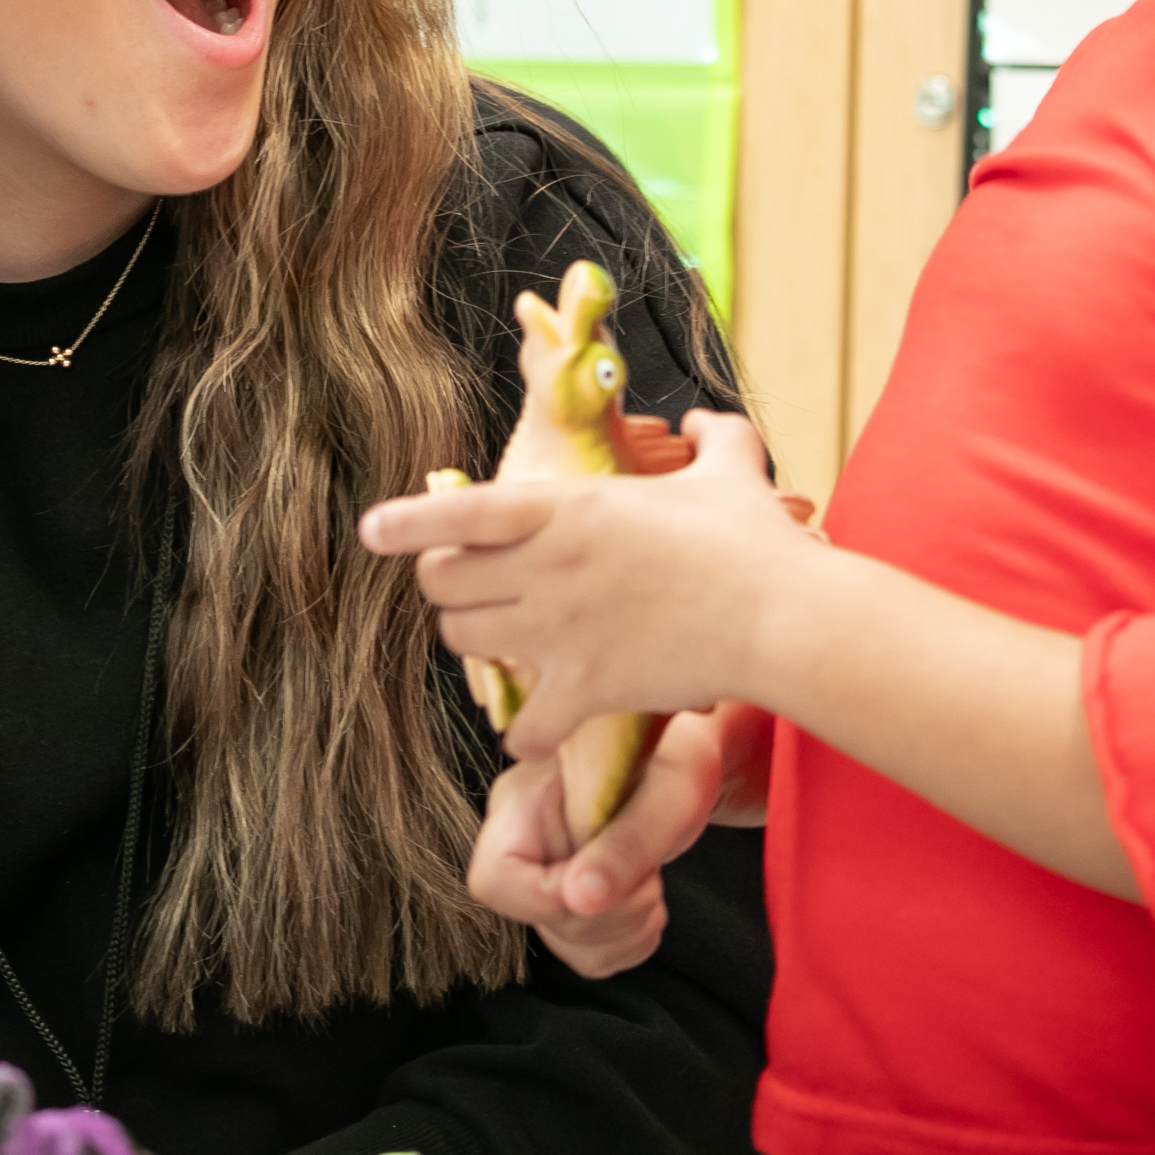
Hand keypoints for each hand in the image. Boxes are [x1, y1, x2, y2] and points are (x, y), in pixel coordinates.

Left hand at [361, 412, 822, 753]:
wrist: (782, 615)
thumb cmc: (754, 540)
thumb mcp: (729, 468)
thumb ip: (711, 435)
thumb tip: (706, 421)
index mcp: (568, 507)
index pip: (459, 510)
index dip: (407, 521)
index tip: (372, 530)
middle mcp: (548, 567)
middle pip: (443, 585)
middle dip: (448, 587)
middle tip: (475, 589)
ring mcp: (561, 631)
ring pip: (465, 643)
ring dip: (476, 643)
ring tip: (503, 642)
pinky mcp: (588, 689)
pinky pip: (522, 726)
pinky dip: (522, 733)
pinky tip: (534, 729)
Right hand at [467, 705, 769, 976]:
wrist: (677, 751)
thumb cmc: (672, 753)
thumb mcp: (668, 788)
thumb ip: (625, 842)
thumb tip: (580, 899)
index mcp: (522, 801)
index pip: (494, 879)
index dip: (546, 899)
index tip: (603, 881)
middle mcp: (521, 844)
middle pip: (539, 922)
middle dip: (611, 912)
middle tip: (648, 872)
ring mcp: (543, 880)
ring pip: (569, 947)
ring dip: (626, 928)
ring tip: (648, 875)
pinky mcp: (571, 906)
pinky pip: (594, 957)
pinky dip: (632, 940)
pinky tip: (643, 895)